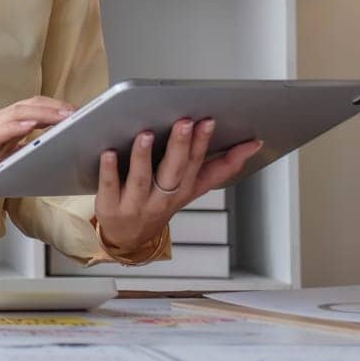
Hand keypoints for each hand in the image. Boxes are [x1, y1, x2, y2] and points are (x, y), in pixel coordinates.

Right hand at [0, 97, 74, 218]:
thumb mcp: (0, 162)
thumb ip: (17, 151)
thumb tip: (45, 148)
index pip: (30, 108)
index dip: (54, 106)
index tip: (77, 112)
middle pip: (28, 105)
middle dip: (55, 106)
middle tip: (79, 112)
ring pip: (17, 113)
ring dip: (43, 113)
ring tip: (64, 115)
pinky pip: (0, 131)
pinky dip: (18, 126)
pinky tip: (33, 125)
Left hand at [94, 117, 262, 255]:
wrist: (128, 239)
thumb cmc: (160, 204)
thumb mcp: (193, 189)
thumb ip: (220, 168)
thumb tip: (251, 145)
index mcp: (184, 190)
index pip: (199, 165)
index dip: (206, 145)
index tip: (210, 121)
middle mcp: (163, 198)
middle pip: (174, 170)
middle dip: (182, 146)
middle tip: (185, 122)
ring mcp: (137, 204)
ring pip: (142, 178)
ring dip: (144, 156)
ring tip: (145, 134)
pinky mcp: (111, 206)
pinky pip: (109, 186)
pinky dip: (109, 170)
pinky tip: (108, 152)